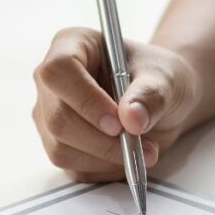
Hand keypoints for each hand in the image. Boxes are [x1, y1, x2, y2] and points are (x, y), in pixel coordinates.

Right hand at [32, 27, 200, 181]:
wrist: (160, 102)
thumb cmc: (157, 78)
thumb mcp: (165, 78)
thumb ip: (151, 95)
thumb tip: (131, 118)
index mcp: (71, 46)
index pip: (59, 71)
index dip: (85, 100)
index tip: (118, 122)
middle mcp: (51, 82)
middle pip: (58, 118)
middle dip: (101, 139)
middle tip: (138, 143)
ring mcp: (49, 115)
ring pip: (61, 148)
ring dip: (106, 157)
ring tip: (142, 149)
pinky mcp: (58, 145)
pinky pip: (73, 168)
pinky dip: (105, 168)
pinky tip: (126, 155)